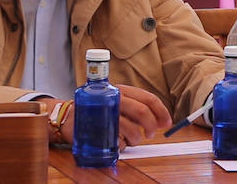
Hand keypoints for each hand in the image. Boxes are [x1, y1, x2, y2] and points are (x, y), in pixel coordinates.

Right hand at [42, 85, 171, 149]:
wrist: (69, 116)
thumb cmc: (99, 110)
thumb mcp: (118, 102)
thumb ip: (137, 108)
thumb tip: (161, 120)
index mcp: (122, 90)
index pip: (148, 98)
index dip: (161, 112)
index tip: (167, 123)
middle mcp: (114, 98)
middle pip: (141, 112)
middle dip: (151, 126)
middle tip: (150, 134)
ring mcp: (104, 112)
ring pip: (130, 128)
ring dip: (135, 139)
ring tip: (132, 141)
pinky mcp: (96, 126)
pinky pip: (116, 140)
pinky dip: (121, 145)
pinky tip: (117, 142)